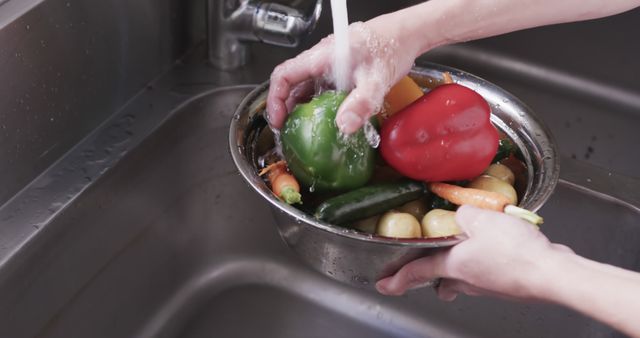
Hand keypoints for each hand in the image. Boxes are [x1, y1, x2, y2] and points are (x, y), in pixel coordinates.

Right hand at [267, 19, 418, 133]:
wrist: (407, 34)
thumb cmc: (391, 46)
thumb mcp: (376, 79)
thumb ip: (361, 103)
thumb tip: (344, 126)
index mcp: (321, 57)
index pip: (283, 75)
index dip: (275, 99)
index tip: (278, 119)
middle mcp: (321, 60)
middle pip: (291, 84)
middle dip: (286, 108)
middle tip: (288, 130)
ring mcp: (330, 65)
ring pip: (306, 87)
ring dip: (302, 107)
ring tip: (304, 129)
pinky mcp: (341, 71)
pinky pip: (322, 88)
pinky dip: (319, 105)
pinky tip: (328, 119)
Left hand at [376, 205, 572, 300]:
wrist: (553, 273)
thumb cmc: (516, 252)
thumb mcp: (481, 218)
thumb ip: (464, 213)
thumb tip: (461, 214)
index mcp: (454, 265)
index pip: (417, 272)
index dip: (398, 279)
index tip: (384, 286)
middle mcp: (469, 280)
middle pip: (443, 280)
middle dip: (434, 276)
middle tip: (429, 269)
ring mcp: (490, 285)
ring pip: (467, 279)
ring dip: (462, 267)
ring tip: (466, 249)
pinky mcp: (509, 284)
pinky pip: (490, 274)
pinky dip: (487, 263)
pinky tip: (498, 248)